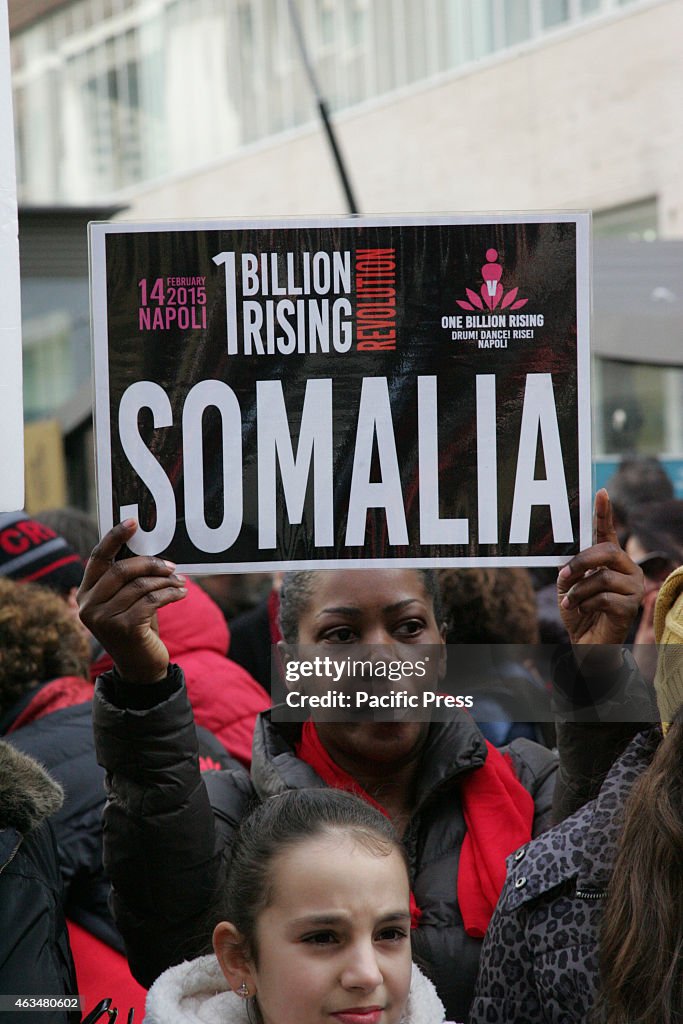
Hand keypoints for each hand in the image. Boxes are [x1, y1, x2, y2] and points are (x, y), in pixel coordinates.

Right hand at [78, 519, 186, 682]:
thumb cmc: (136, 627)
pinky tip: (182, 593)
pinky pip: (153, 600)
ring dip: (166, 581)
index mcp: (85, 593)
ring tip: (181, 582)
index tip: (133, 522)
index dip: (115, 537)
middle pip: (122, 570)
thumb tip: (150, 548)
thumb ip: (129, 579)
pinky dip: (172, 594)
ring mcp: (104, 619)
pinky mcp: (124, 628)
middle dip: (151, 564)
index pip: (98, 558)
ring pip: (141, 585)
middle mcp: (89, 606)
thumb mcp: (128, 601)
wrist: (141, 668)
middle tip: (172, 565)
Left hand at [557, 489, 642, 651]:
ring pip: (601, 577)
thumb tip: (566, 560)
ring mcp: (633, 586)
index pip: (608, 532)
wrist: (587, 644)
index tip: (600, 492)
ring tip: (570, 603)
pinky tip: (582, 611)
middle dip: (579, 563)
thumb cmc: (579, 611)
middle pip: (605, 552)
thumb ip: (570, 568)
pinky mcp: (632, 606)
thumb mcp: (569, 586)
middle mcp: (627, 568)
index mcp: (611, 560)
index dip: (604, 513)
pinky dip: (585, 604)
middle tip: (563, 576)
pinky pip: (603, 597)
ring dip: (578, 591)